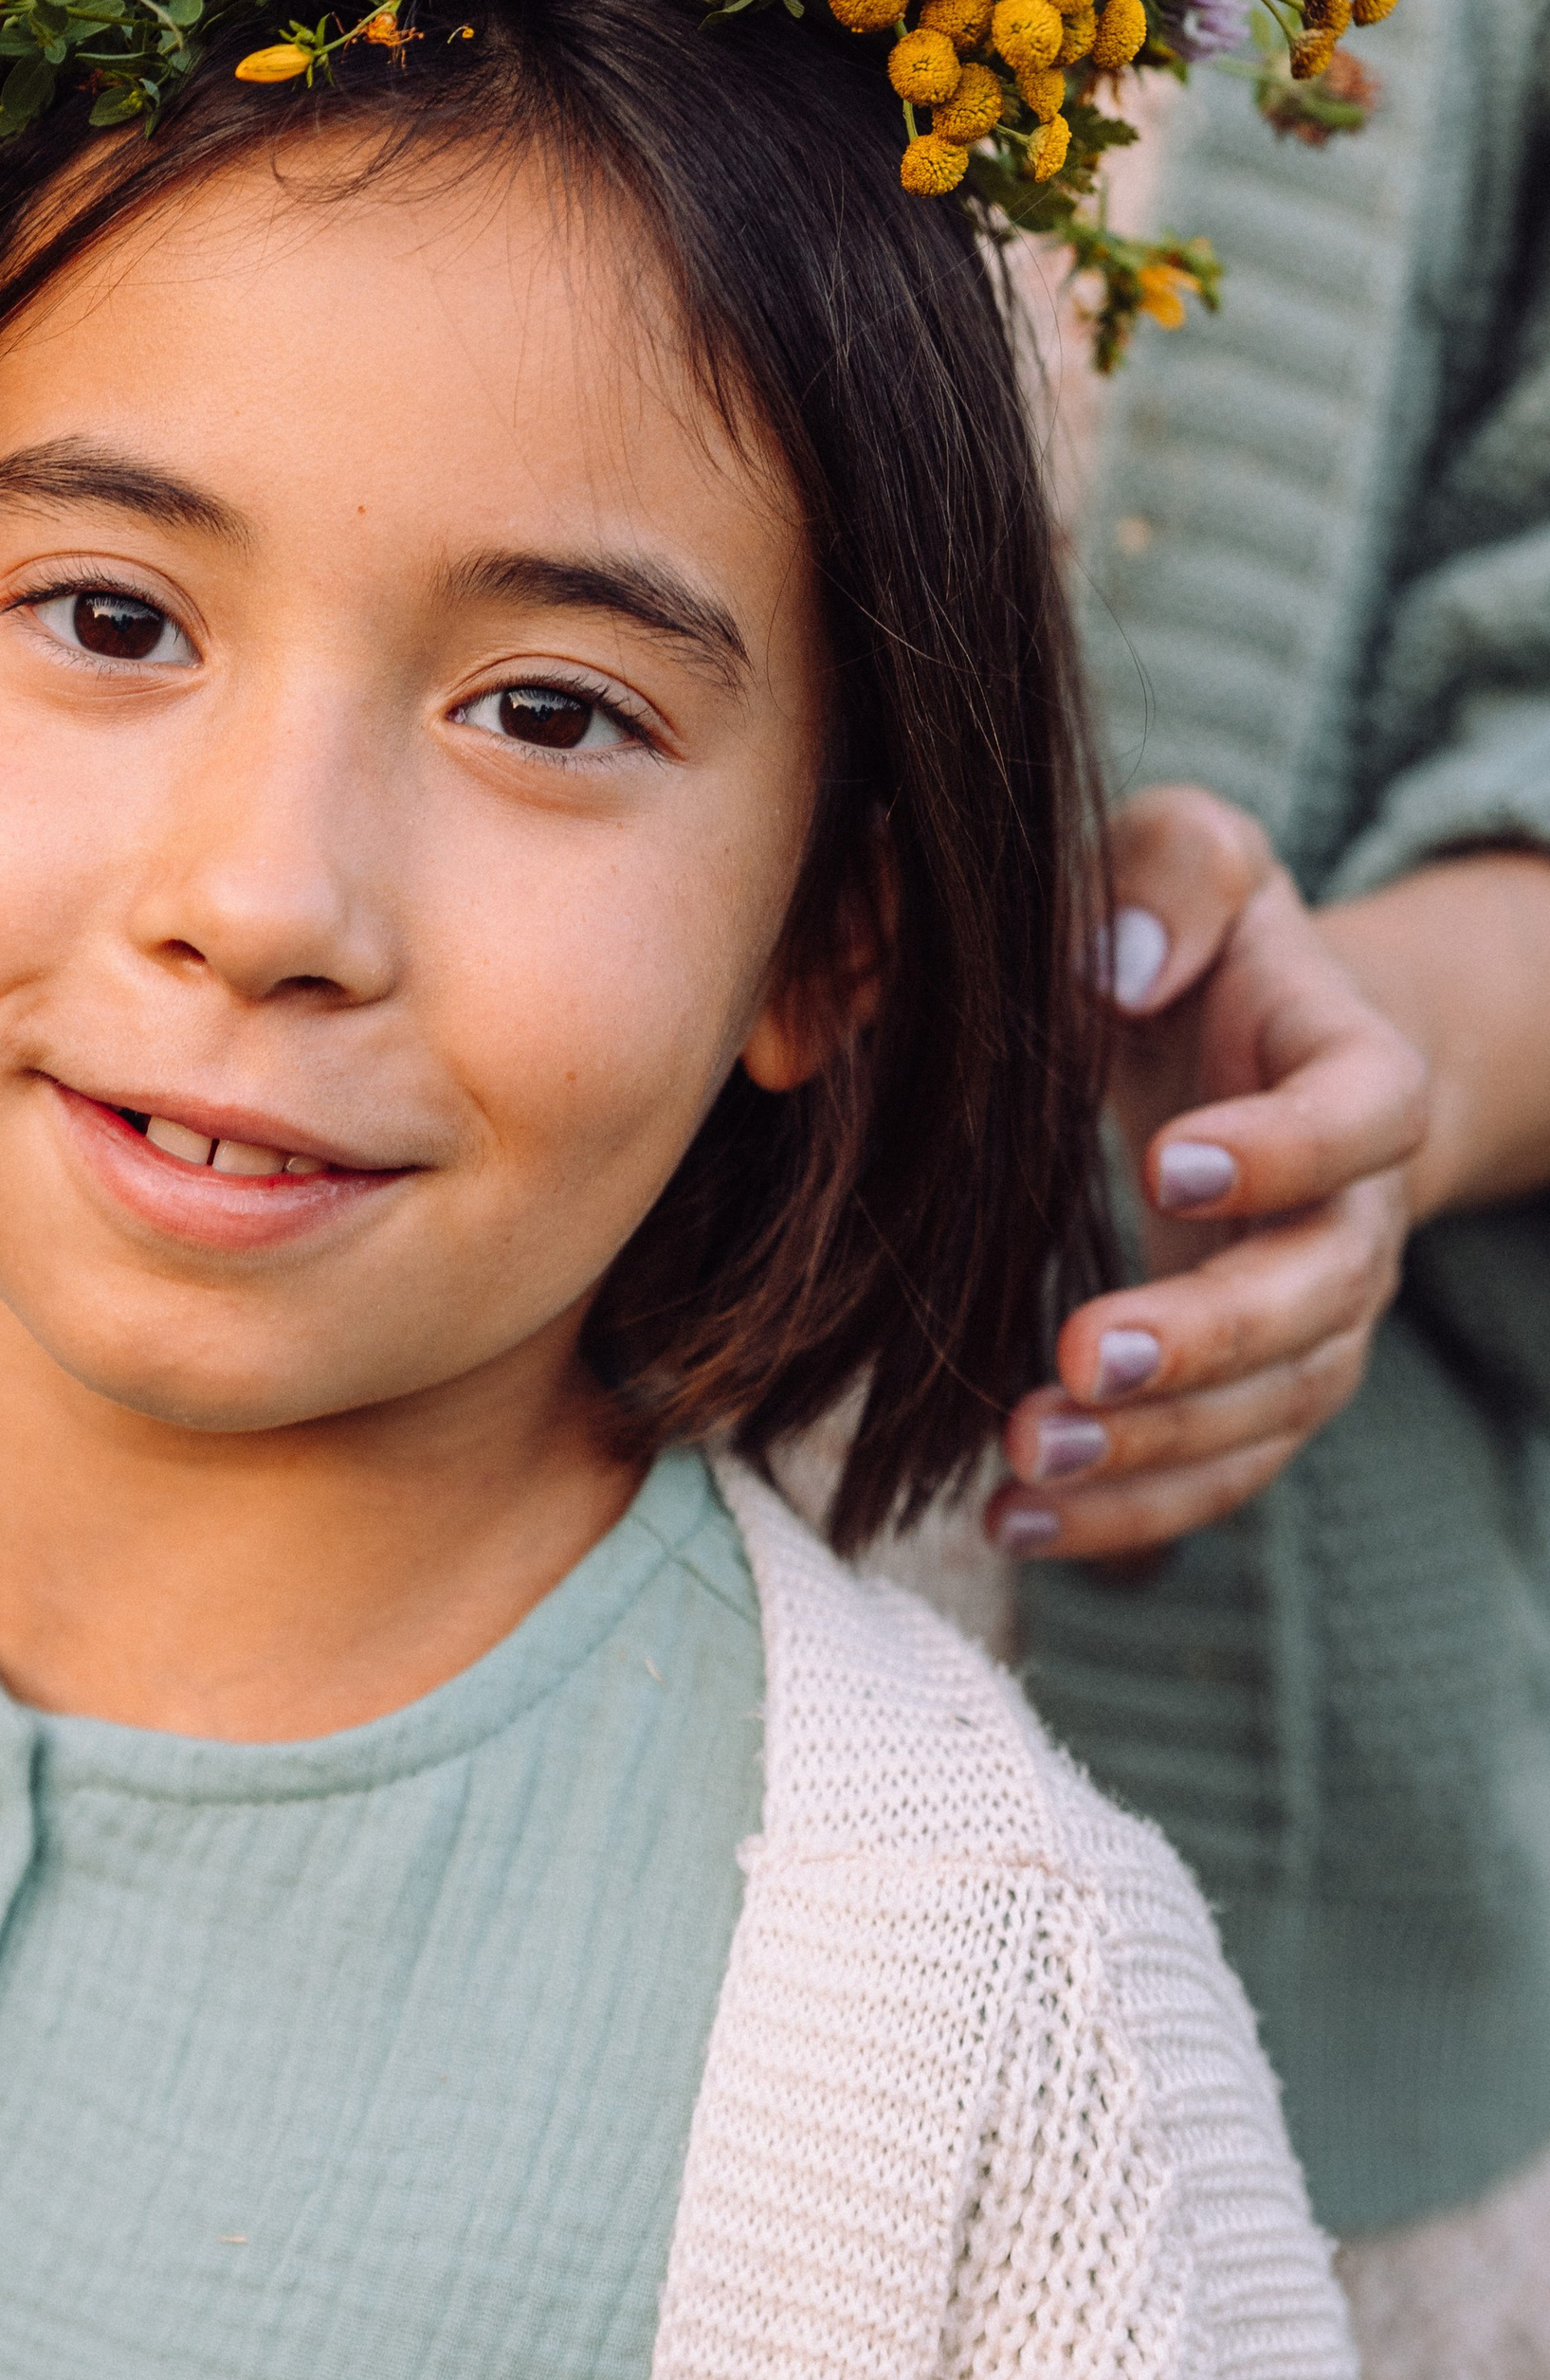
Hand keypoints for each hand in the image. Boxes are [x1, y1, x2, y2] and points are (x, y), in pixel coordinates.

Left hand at [988, 786, 1429, 1558]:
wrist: (1248, 1039)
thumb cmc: (1195, 934)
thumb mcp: (1186, 854)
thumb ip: (1165, 872)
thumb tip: (1118, 961)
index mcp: (1356, 1069)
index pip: (1365, 1119)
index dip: (1284, 1151)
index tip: (1168, 1166)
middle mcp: (1357, 1212)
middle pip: (1325, 1296)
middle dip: (1210, 1340)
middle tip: (1086, 1358)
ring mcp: (1314, 1318)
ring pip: (1274, 1411)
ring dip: (1156, 1450)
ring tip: (1027, 1458)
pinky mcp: (1249, 1389)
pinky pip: (1214, 1472)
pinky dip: (1126, 1513)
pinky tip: (1014, 1525)